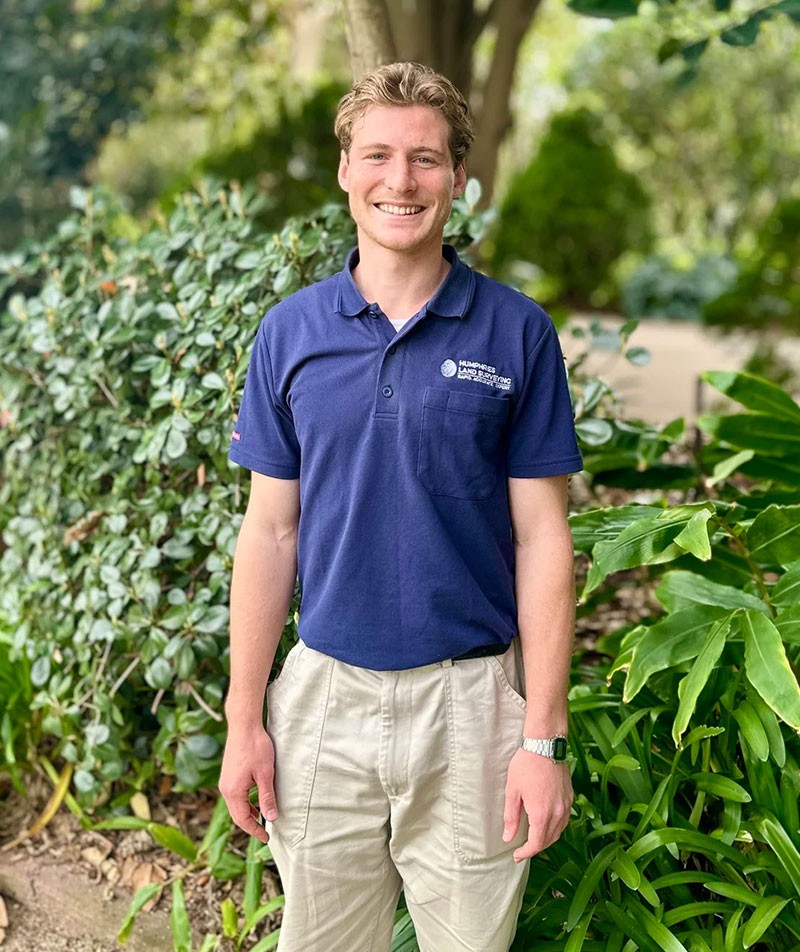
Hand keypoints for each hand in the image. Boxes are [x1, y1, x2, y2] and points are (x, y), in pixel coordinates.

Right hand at [219, 726, 276, 842]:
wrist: (244, 725)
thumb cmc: (256, 747)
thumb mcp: (266, 774)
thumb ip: (267, 797)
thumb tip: (271, 818)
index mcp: (233, 791)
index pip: (243, 819)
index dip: (255, 830)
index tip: (266, 838)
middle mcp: (225, 788)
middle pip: (237, 815)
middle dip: (250, 825)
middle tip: (265, 833)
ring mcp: (225, 781)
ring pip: (236, 805)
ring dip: (248, 814)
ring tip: (262, 819)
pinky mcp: (228, 774)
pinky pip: (235, 795)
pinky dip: (245, 803)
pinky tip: (255, 801)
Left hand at [502, 747, 572, 861]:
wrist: (545, 745)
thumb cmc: (526, 765)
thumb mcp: (512, 791)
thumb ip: (511, 817)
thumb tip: (508, 838)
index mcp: (542, 814)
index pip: (536, 844)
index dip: (526, 853)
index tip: (517, 855)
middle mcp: (558, 813)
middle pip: (549, 840)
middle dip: (535, 847)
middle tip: (522, 849)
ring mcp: (566, 805)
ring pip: (558, 832)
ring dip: (546, 839)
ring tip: (533, 838)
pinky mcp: (570, 797)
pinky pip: (564, 820)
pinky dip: (555, 827)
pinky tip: (546, 823)